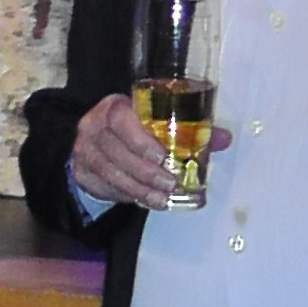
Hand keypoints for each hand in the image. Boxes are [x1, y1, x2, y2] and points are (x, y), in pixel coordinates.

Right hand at [71, 92, 231, 210]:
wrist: (97, 145)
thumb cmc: (133, 131)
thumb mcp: (157, 125)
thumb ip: (190, 130)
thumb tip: (224, 138)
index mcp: (114, 106)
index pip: (119, 118)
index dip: (140, 139)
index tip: (163, 156)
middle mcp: (93, 125)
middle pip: (115, 149)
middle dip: (145, 170)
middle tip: (170, 184)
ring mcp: (85, 149)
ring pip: (110, 171)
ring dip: (139, 187)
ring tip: (163, 197)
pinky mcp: (82, 171)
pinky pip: (106, 185)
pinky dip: (130, 194)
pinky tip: (149, 200)